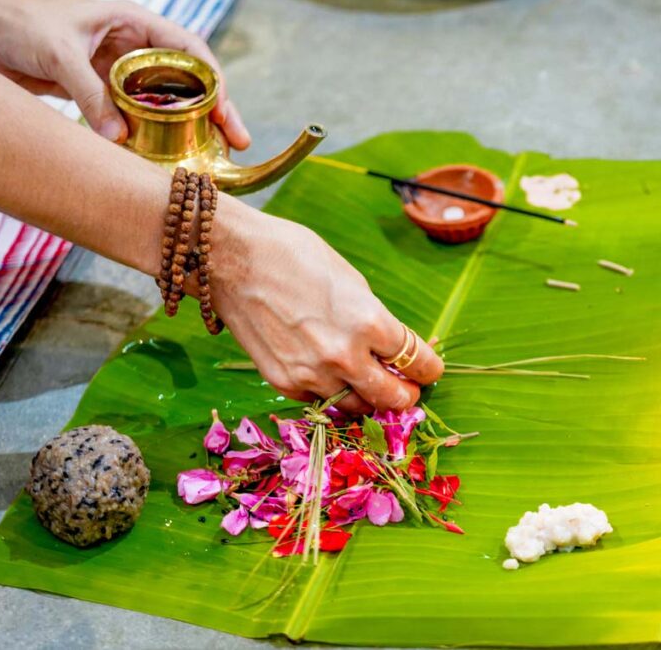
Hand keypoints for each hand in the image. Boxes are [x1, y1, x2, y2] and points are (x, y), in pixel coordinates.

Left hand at [0, 0, 250, 146]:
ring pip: (164, 102)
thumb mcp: (57, 55)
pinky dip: (150, 136)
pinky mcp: (100, 95)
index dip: (213, 80)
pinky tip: (163, 157)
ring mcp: (117, 73)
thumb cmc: (15, 25)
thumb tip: (119, 138)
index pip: (189, 50)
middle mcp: (132, 47)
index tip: (223, 111)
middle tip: (237, 141)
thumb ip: (90, 94)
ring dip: (187, 128)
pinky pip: (135, 117)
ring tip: (211, 155)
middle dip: (215, 110)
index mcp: (133, 22)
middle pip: (186, 80)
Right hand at [212, 198, 443, 413]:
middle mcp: (345, 356)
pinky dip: (330, 392)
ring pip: (356, 406)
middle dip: (406, 395)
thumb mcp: (350, 280)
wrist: (231, 259)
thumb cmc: (292, 254)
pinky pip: (319, 400)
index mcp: (369, 322)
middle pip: (393, 397)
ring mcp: (312, 374)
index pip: (417, 362)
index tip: (429, 370)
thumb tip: (389, 345)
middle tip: (406, 390)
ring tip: (369, 386)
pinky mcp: (283, 382)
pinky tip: (329, 376)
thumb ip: (373, 318)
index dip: (429, 369)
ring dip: (368, 398)